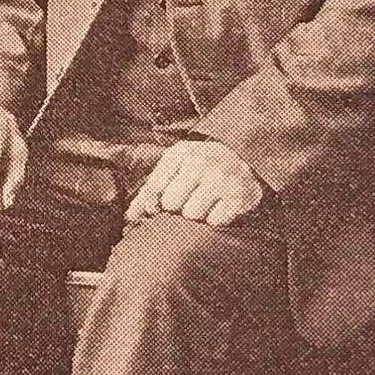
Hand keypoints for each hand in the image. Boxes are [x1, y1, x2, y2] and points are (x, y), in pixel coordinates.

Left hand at [125, 139, 264, 227]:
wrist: (243, 159)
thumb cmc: (199, 167)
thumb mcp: (175, 167)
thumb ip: (151, 190)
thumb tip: (131, 216)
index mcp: (180, 153)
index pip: (153, 187)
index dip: (151, 203)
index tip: (155, 208)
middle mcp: (200, 161)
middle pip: (171, 203)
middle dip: (177, 207)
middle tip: (188, 199)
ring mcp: (220, 177)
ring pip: (192, 214)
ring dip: (197, 214)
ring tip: (204, 202)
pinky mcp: (238, 195)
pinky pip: (214, 221)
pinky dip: (215, 219)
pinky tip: (219, 206)